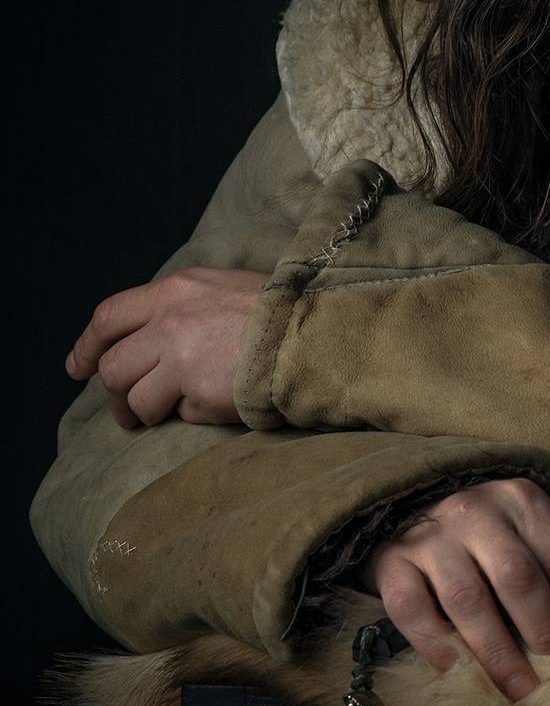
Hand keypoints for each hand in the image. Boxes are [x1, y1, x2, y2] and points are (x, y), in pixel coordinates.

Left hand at [64, 266, 270, 428]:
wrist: (315, 332)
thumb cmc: (278, 310)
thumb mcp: (224, 288)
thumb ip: (185, 307)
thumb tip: (153, 337)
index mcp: (175, 290)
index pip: (109, 317)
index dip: (86, 346)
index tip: (77, 367)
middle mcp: (170, 322)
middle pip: (112, 366)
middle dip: (112, 393)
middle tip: (125, 409)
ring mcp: (181, 358)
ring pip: (136, 399)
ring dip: (143, 413)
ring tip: (159, 417)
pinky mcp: (199, 392)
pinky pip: (179, 414)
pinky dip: (191, 416)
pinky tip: (216, 404)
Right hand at [362, 479, 549, 701]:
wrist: (411, 510)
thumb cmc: (483, 536)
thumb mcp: (523, 535)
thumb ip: (547, 574)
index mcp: (520, 501)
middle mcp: (476, 511)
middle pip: (517, 577)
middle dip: (542, 635)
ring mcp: (430, 534)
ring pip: (468, 599)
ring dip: (497, 654)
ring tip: (518, 692)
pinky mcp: (391, 560)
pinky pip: (413, 610)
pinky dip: (437, 646)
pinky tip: (458, 672)